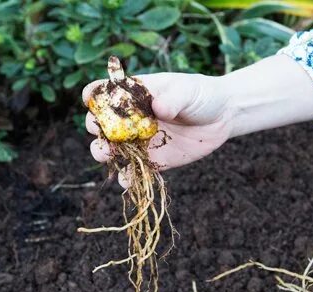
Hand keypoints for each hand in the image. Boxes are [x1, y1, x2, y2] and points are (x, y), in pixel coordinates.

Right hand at [82, 55, 312, 185]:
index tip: (90, 100)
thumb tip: (158, 108)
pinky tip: (129, 179)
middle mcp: (131, 119)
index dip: (93, 95)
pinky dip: (128, 178)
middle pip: (100, 124)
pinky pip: (134, 172)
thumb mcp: (189, 91)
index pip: (103, 92)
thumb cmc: (201, 95)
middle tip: (104, 133)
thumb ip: (174, 98)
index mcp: (134, 94)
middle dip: (97, 129)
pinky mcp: (153, 161)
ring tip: (110, 155)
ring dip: (105, 154)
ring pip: (111, 151)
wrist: (222, 117)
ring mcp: (139, 141)